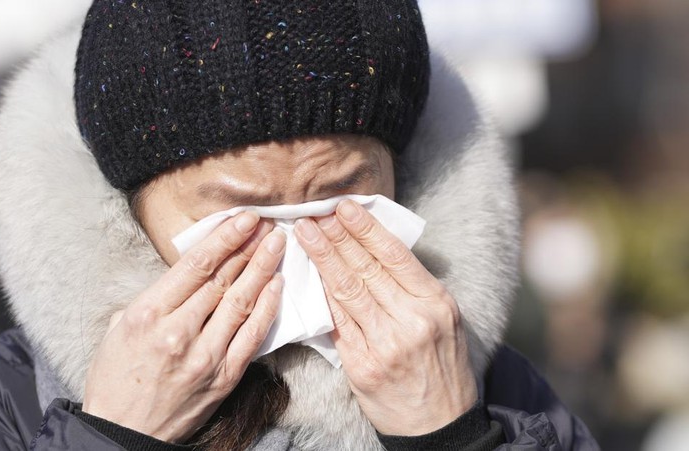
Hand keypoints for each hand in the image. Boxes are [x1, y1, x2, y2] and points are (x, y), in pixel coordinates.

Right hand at [83, 212, 285, 442]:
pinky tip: (277, 285)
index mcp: (148, 314)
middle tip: (268, 223)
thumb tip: (186, 274)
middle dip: (248, 246)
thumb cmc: (116, 378)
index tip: (244, 217)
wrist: (123, 432)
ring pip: (242, 302)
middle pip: (223, 279)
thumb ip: (154, 298)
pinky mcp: (224, 378)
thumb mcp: (118, 328)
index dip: (225, 237)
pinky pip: (252, 336)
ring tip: (277, 244)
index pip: (196, 265)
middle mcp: (178, 332)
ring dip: (263, 269)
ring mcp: (205, 356)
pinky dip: (267, 308)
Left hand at [295, 200, 476, 435]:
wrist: (440, 426)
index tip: (345, 207)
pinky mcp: (362, 366)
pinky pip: (337, 322)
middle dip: (337, 236)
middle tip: (314, 213)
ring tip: (305, 234)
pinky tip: (308, 274)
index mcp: (436, 304)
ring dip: (323, 258)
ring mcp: (385, 344)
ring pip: (347, 291)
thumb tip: (375, 249)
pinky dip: (322, 295)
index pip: (395, 255)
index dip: (366, 229)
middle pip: (366, 268)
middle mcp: (412, 321)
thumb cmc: (442, 367)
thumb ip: (414, 288)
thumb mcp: (445, 321)